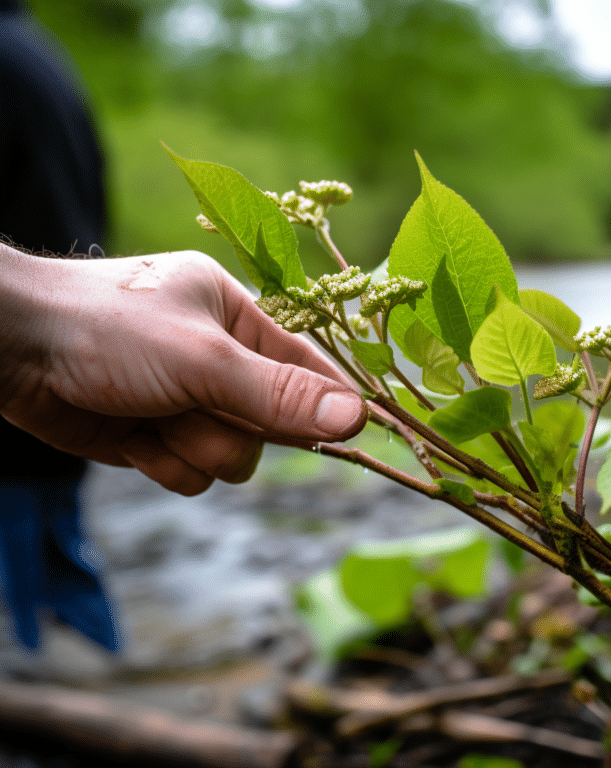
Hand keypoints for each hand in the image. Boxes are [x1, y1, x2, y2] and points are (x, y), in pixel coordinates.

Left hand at [0, 248, 365, 494]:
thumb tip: (356, 419)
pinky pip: (194, 476)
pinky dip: (167, 466)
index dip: (332, 399)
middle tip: (200, 407)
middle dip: (236, 427)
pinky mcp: (158, 437)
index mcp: (238, 318)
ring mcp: (188, 402)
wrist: (9, 350)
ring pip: (234, 457)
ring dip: (196, 448)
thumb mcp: (202, 359)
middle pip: (271, 423)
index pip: (307, 364)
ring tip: (154, 420)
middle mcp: (219, 360)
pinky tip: (136, 440)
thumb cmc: (105, 329)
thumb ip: (279, 392)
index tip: (362, 431)